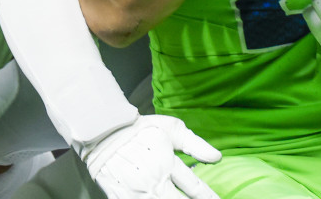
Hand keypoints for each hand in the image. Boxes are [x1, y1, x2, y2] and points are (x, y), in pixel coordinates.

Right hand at [78, 115, 221, 198]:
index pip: (195, 188)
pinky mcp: (121, 198)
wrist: (103, 132)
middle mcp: (154, 180)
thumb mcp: (171, 129)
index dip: (209, 198)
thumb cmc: (140, 129)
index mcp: (167, 163)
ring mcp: (137, 192)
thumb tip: (217, 158)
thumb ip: (195, 144)